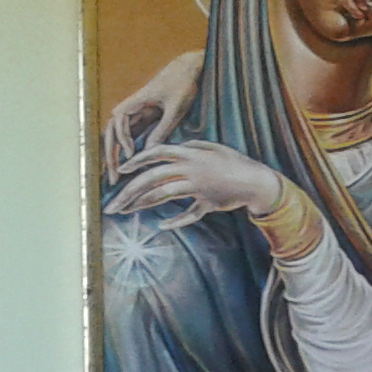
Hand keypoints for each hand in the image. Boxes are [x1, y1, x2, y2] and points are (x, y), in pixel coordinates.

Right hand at [101, 50, 202, 174]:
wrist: (187, 68)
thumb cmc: (182, 84)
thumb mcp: (176, 107)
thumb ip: (163, 128)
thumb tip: (149, 151)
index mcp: (135, 101)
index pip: (118, 121)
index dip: (122, 139)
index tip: (131, 154)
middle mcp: (130, 108)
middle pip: (111, 133)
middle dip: (110, 156)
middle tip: (112, 178)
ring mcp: (134, 114)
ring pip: (116, 138)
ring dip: (113, 157)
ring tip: (113, 178)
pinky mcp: (142, 120)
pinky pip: (128, 139)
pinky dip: (123, 154)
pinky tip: (125, 170)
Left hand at [106, 142, 287, 228]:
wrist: (258, 182)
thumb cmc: (234, 162)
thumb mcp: (212, 147)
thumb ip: (191, 146)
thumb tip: (172, 148)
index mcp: (190, 153)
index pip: (157, 152)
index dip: (137, 159)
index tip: (121, 169)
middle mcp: (191, 169)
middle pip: (152, 178)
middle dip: (129, 191)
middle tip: (113, 204)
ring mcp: (198, 187)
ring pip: (163, 195)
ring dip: (141, 204)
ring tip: (125, 211)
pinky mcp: (207, 203)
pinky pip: (189, 214)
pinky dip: (176, 221)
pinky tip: (162, 225)